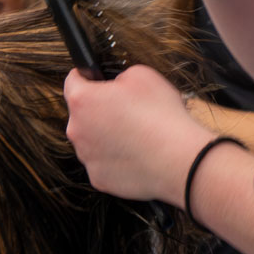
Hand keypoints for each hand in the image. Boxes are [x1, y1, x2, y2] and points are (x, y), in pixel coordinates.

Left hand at [63, 64, 212, 204]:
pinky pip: (103, 163)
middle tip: (127, 110)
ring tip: (136, 135)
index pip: (72, 81)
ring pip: (92, 140)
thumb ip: (119, 76)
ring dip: (107, 135)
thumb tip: (116, 85)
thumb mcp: (141, 74)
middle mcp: (77, 130)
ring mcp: (87, 157)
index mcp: (82, 101)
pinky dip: (116, 158)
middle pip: (82, 114)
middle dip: (100, 109)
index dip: (86, 77)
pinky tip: (136, 154)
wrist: (181, 160)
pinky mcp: (99, 179)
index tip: (95, 78)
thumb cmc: (162, 116)